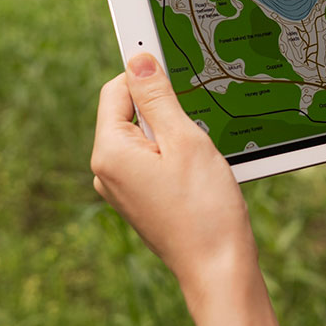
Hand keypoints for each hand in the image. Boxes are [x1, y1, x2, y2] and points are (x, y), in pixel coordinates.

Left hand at [91, 54, 275, 325]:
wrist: (219, 267)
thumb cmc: (205, 209)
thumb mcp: (185, 140)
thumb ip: (158, 97)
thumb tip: (138, 59)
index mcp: (110, 151)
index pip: (117, 89)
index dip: (145, 70)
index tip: (173, 58)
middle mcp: (106, 170)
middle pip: (130, 111)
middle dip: (164, 106)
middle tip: (197, 121)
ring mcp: (122, 187)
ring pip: (145, 135)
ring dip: (173, 131)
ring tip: (200, 155)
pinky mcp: (139, 198)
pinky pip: (152, 158)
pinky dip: (174, 152)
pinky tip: (198, 170)